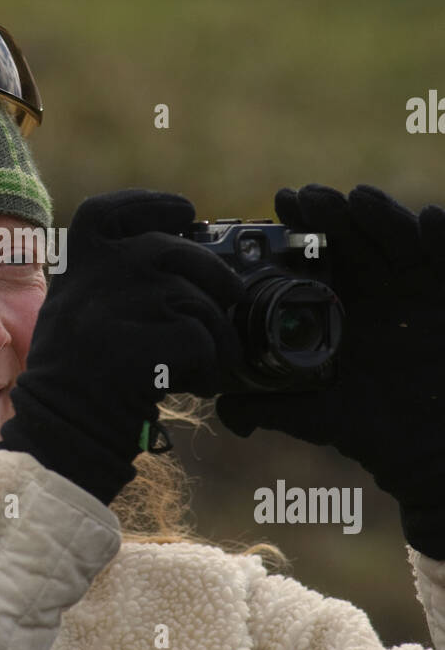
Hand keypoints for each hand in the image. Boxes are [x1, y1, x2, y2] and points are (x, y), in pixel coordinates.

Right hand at [0, 189, 245, 504]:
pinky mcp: (136, 347)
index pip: (113, 211)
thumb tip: (189, 253)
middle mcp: (92, 277)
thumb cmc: (80, 375)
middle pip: (174, 250)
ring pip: (195, 301)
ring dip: (216, 334)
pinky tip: (192, 385)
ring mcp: (113, 309)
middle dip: (214, 272)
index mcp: (74, 264)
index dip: (154, 204)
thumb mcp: (80, 310)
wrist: (62, 432)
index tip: (185, 212)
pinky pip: (199, 341)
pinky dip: (208, 366)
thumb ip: (117, 278)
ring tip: (207, 362)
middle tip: (230, 296)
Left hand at [215, 183, 444, 558]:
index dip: (300, 226)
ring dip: (381, 215)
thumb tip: (226, 412)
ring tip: (359, 199)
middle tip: (305, 198)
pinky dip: (443, 237)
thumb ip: (275, 408)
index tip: (281, 203)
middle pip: (354, 235)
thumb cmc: (385, 432)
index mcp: (342, 304)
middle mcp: (380, 287)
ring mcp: (420, 288)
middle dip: (330, 212)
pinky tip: (432, 221)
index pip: (318, 253)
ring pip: (401, 238)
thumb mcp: (327, 417)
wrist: (438, 451)